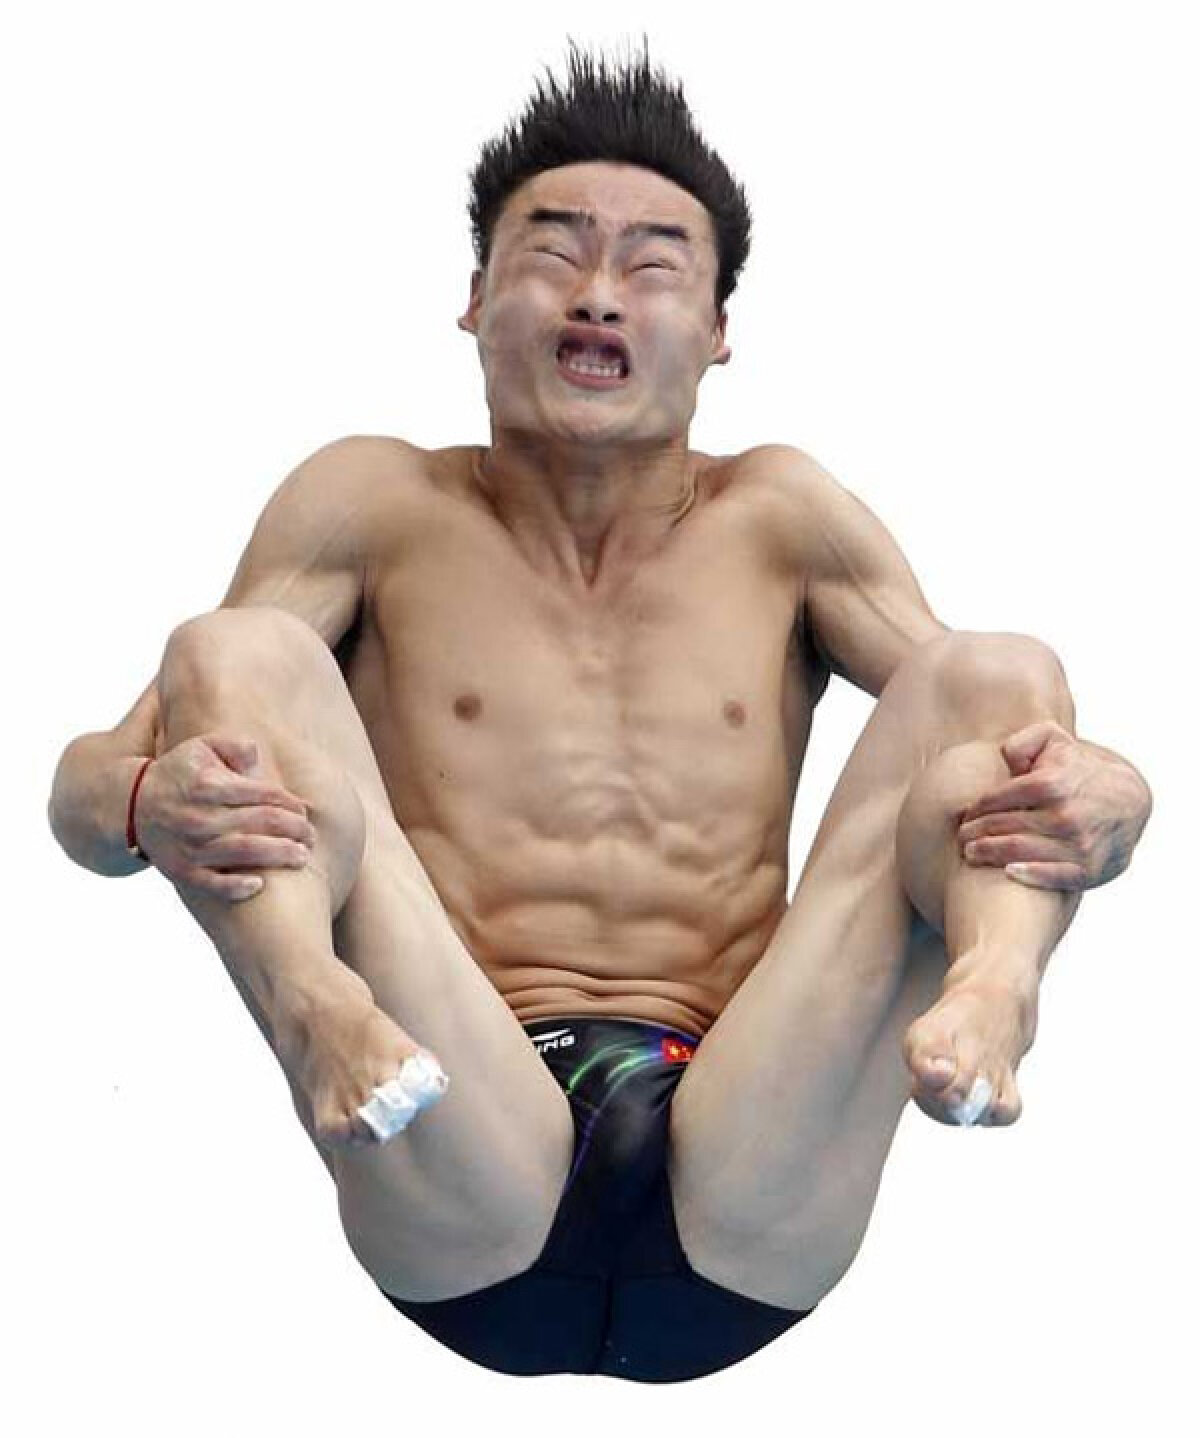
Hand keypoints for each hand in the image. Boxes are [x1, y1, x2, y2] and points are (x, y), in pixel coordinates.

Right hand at [134, 735, 317, 899]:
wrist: (133, 805)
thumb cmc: (180, 773)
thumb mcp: (202, 747)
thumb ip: (233, 745)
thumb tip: (256, 755)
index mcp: (207, 785)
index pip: (262, 794)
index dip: (289, 803)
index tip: (303, 811)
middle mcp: (198, 816)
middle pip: (259, 823)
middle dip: (293, 830)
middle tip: (311, 836)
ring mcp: (189, 846)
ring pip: (243, 853)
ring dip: (278, 855)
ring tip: (302, 857)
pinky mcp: (181, 871)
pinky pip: (211, 884)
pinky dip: (235, 887)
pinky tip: (258, 885)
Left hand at [956, 720, 1152, 890]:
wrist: (1128, 803)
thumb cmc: (1078, 770)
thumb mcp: (1054, 740)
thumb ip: (1025, 741)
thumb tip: (1007, 760)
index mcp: (1052, 783)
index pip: (996, 800)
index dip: (975, 809)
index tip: (964, 816)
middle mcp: (1065, 815)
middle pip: (1002, 827)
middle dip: (974, 833)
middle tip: (961, 838)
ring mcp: (1078, 845)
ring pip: (1018, 852)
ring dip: (988, 854)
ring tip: (970, 854)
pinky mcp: (1089, 870)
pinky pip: (1053, 877)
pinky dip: (1028, 875)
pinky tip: (1008, 872)